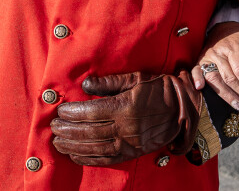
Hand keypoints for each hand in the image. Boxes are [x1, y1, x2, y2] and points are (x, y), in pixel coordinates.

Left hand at [51, 71, 201, 165]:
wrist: (184, 108)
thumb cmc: (159, 89)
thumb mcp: (136, 79)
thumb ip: (109, 82)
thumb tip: (86, 86)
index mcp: (126, 106)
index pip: (92, 112)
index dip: (73, 113)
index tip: (61, 111)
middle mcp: (127, 127)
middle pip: (90, 131)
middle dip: (68, 130)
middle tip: (54, 127)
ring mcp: (130, 142)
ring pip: (95, 148)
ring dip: (74, 146)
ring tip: (59, 142)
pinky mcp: (134, 153)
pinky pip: (107, 159)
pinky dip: (89, 159)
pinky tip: (75, 155)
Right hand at [191, 21, 238, 111]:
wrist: (225, 27)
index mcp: (235, 46)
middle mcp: (220, 52)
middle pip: (230, 78)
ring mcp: (208, 56)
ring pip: (215, 79)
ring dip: (226, 95)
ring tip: (238, 106)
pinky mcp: (200, 60)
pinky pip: (196, 71)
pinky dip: (197, 79)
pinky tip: (200, 88)